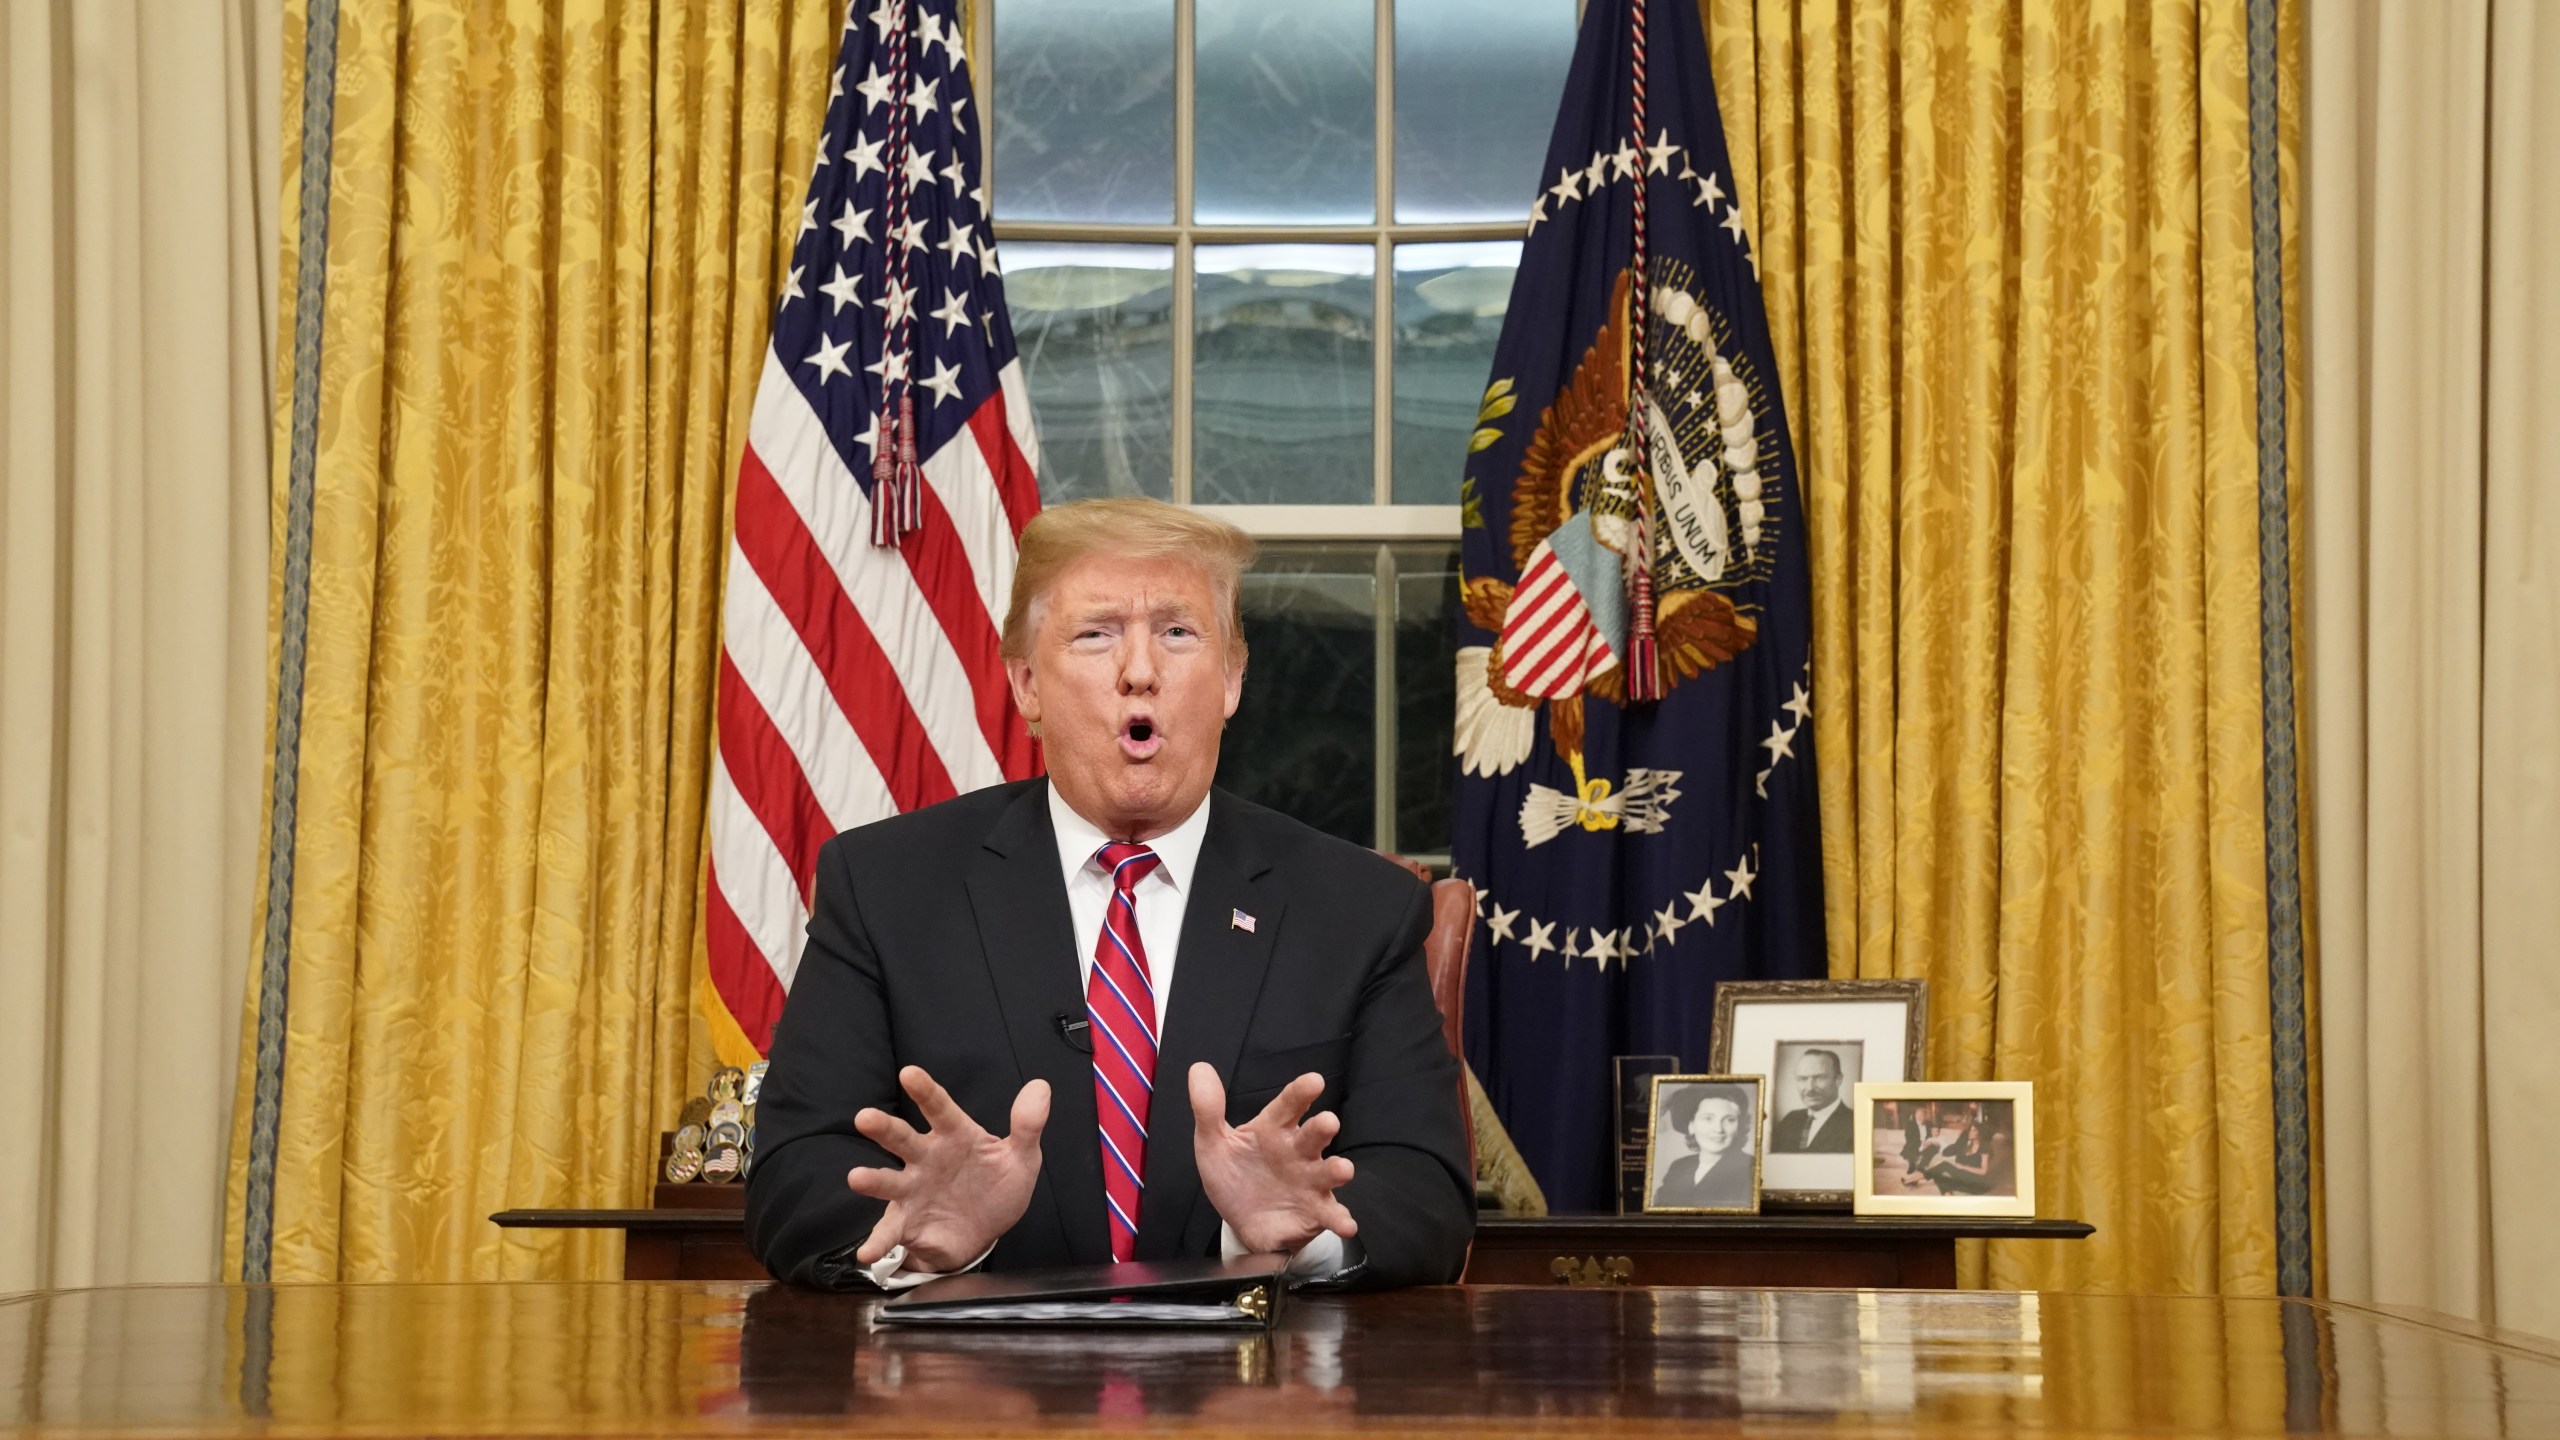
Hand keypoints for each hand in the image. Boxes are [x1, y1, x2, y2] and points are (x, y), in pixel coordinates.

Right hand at [846, 1066, 1048, 1270]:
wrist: (986, 1232)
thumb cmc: (997, 1186)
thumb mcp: (1020, 1157)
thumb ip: (1028, 1125)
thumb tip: (1040, 1087)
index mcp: (954, 1136)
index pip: (939, 1108)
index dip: (925, 1091)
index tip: (910, 1073)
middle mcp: (926, 1159)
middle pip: (903, 1139)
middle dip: (883, 1128)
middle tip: (865, 1117)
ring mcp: (912, 1191)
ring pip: (888, 1181)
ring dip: (872, 1179)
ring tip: (856, 1178)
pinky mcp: (907, 1223)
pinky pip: (889, 1232)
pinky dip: (876, 1243)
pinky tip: (867, 1252)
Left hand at [1187, 1062, 1356, 1255]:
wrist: (1241, 1222)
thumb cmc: (1235, 1175)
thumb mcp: (1213, 1144)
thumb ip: (1208, 1109)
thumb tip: (1199, 1069)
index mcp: (1274, 1130)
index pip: (1289, 1106)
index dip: (1301, 1092)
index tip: (1314, 1081)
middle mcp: (1298, 1152)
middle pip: (1313, 1135)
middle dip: (1323, 1127)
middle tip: (1328, 1122)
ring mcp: (1310, 1182)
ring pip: (1328, 1172)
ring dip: (1337, 1169)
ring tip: (1342, 1170)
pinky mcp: (1315, 1211)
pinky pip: (1331, 1214)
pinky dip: (1340, 1219)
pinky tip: (1346, 1224)